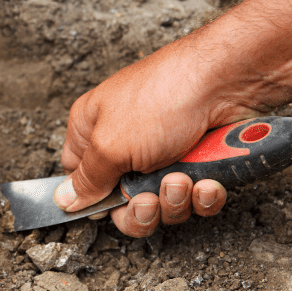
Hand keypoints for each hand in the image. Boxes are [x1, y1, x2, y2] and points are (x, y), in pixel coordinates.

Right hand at [53, 0, 291, 236]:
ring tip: (182, 179)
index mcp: (91, 131)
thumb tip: (64, 200)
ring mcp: (163, 154)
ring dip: (174, 200)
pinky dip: (202, 196)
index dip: (92, 199)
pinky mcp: (198, 162)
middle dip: (140, 210)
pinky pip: (195, 198)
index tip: (108, 206)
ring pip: (162, 204)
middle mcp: (124, 144)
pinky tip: (206, 181)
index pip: (78, 179)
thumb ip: (85, 179)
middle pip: (122, 202)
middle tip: (150, 199)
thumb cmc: (162, 97)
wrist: (227, 81)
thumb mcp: (109, 145)